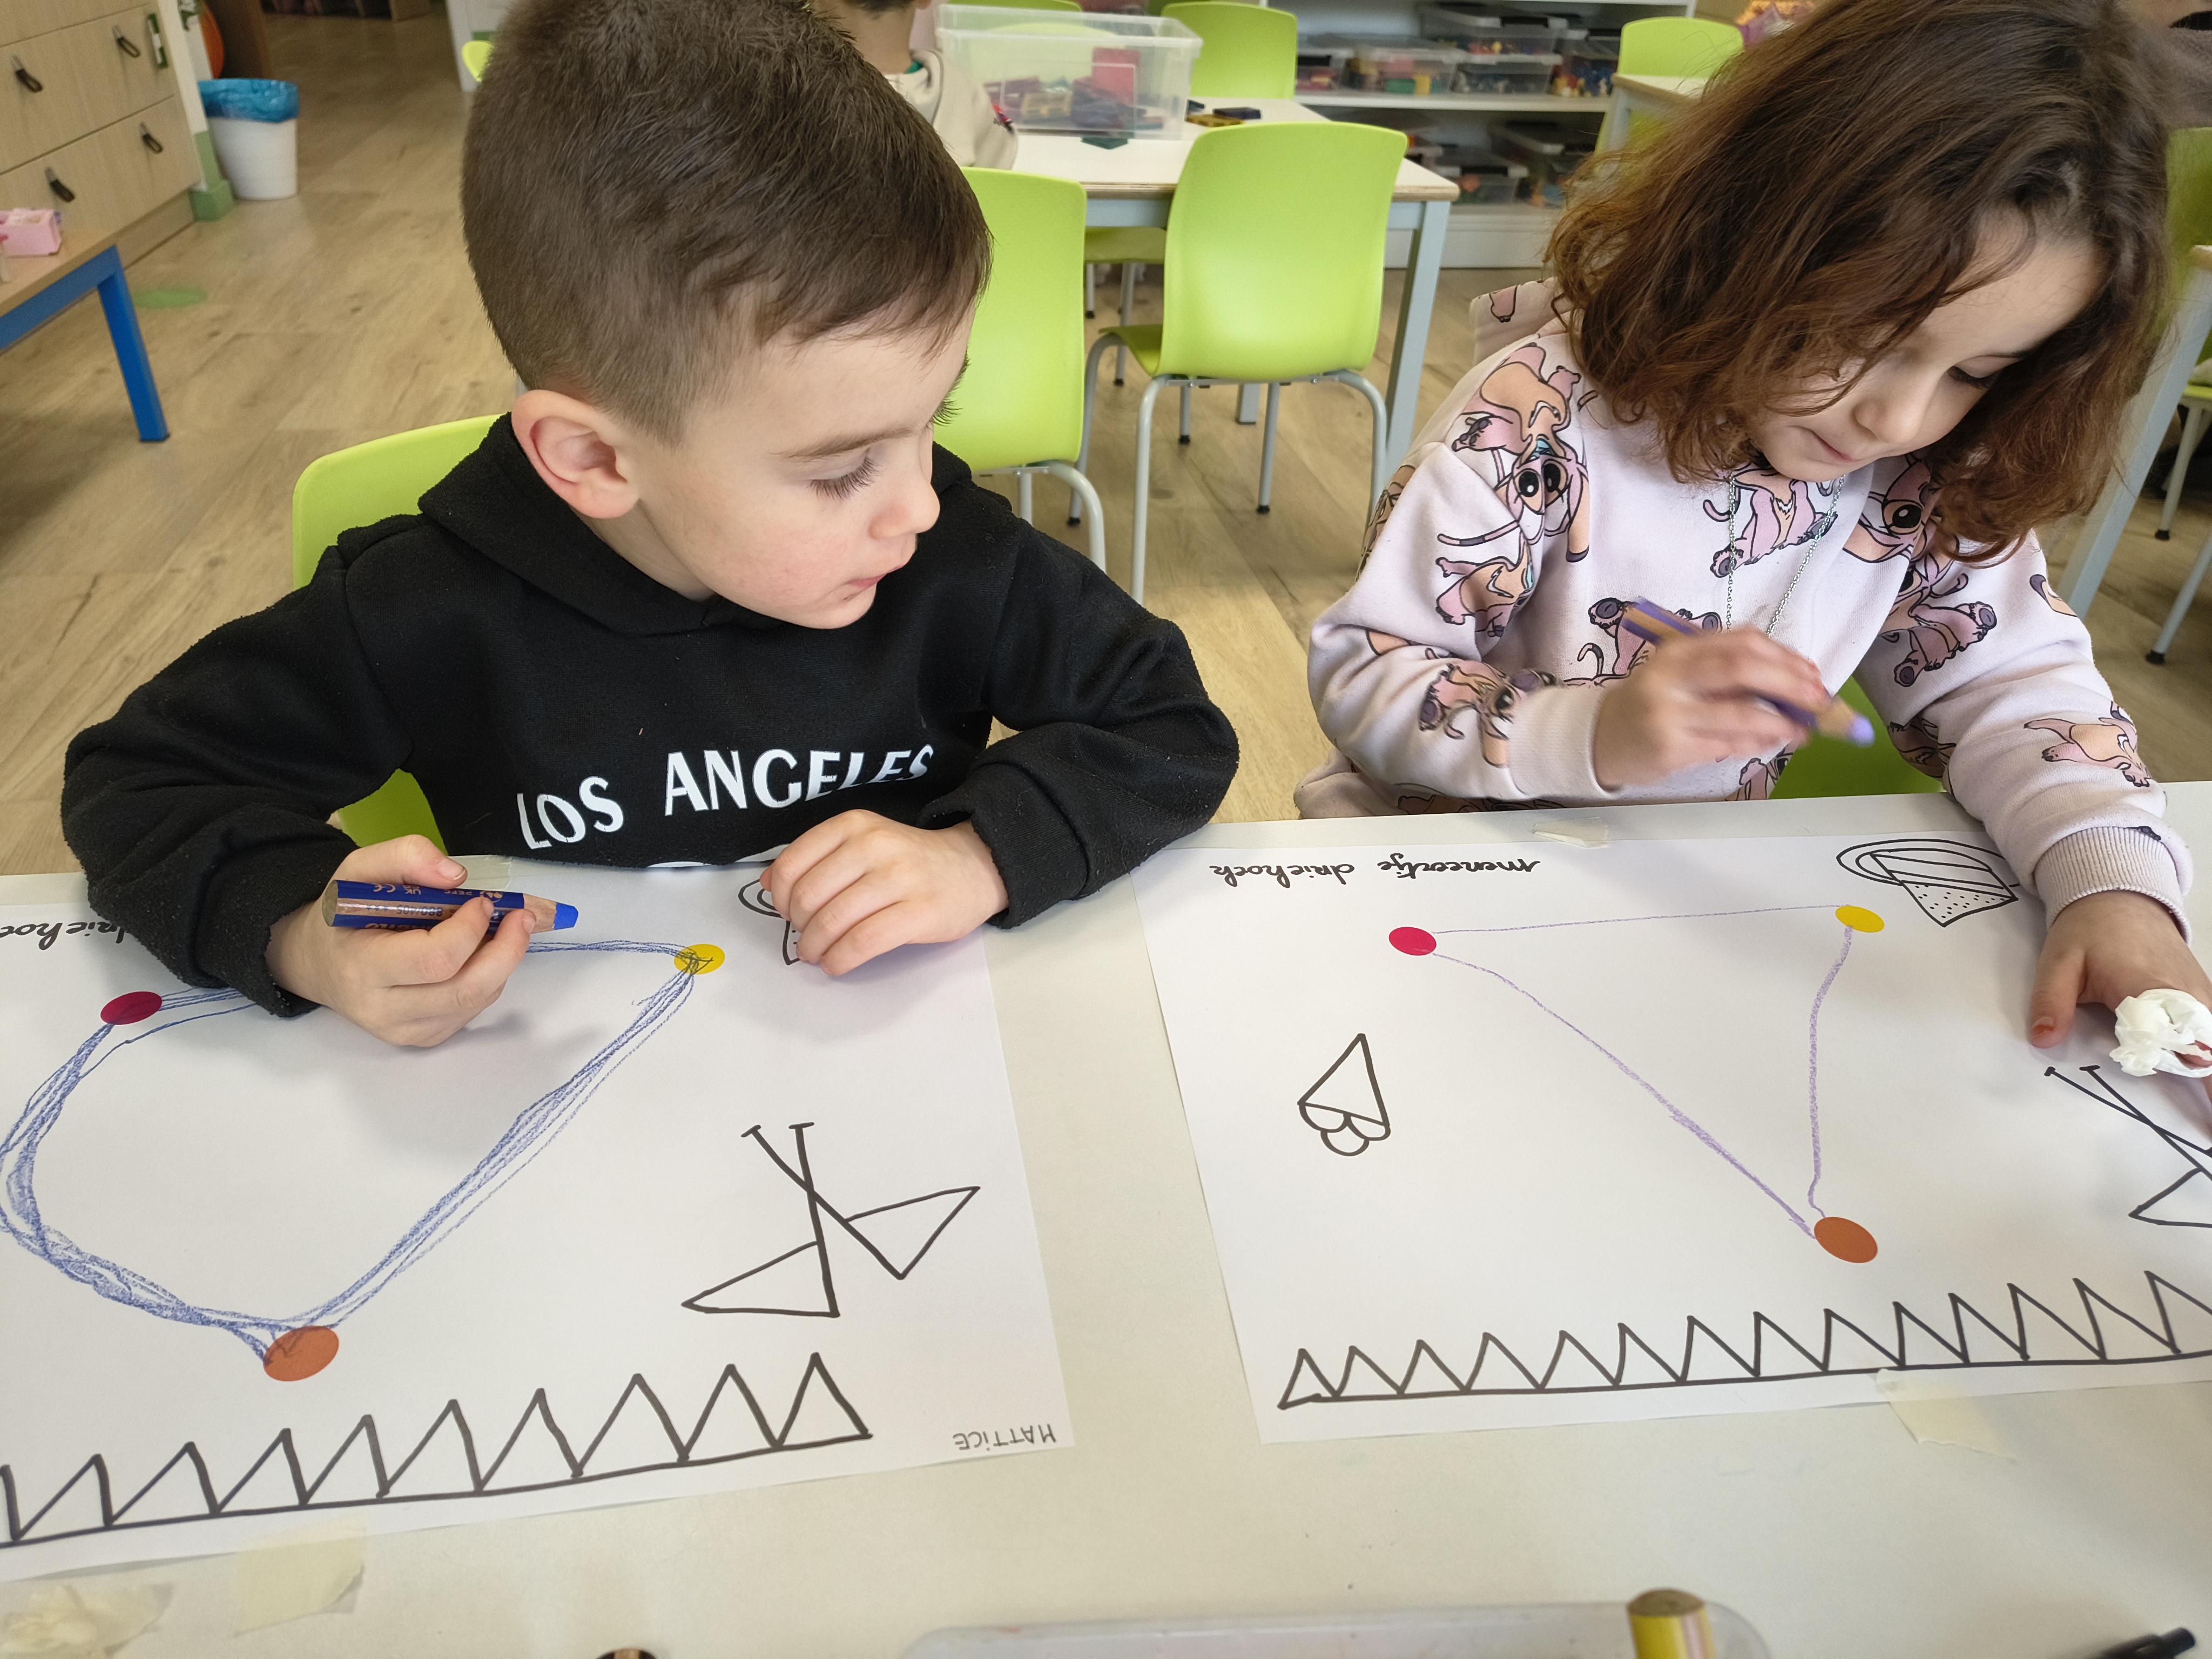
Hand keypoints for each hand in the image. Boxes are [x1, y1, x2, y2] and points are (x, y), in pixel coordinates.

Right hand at [265, 835, 534, 1046]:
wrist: (318, 964)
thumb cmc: (343, 916)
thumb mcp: (358, 870)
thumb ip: (404, 857)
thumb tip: (455, 874)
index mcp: (361, 967)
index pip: (432, 960)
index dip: (468, 930)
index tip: (480, 902)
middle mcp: (382, 1009)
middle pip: (464, 989)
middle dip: (505, 950)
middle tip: (521, 916)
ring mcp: (405, 1030)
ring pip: (475, 1001)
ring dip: (502, 963)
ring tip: (507, 929)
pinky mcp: (424, 1037)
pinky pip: (472, 1011)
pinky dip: (488, 979)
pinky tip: (481, 954)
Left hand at [764, 813, 1007, 976]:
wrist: (974, 866)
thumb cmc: (910, 860)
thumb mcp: (863, 841)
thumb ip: (818, 856)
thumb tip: (769, 884)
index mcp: (854, 825)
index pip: (793, 864)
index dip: (781, 898)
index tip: (788, 914)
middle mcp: (873, 845)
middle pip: (809, 897)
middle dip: (798, 927)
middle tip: (807, 939)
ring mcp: (898, 878)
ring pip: (832, 921)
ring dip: (813, 948)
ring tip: (817, 955)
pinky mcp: (918, 912)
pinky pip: (862, 942)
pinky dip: (840, 960)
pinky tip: (837, 964)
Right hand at [1591, 628, 1830, 789]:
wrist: (1599, 738)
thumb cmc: (1653, 703)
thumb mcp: (1683, 674)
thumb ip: (1729, 671)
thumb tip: (1798, 683)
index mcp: (1678, 650)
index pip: (1741, 642)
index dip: (1785, 656)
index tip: (1813, 673)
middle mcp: (1671, 676)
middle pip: (1742, 668)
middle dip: (1789, 684)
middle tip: (1819, 700)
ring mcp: (1668, 713)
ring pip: (1740, 714)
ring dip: (1782, 722)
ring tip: (1803, 729)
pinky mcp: (1670, 749)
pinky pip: (1727, 745)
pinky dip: (1757, 743)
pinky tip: (1771, 743)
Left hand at [2031, 890, 2211, 1095]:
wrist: (2120, 896)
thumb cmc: (2089, 930)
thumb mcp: (2058, 961)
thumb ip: (2051, 1001)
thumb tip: (2044, 1040)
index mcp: (2152, 988)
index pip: (2181, 1041)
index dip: (2199, 1075)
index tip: (2209, 1117)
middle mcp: (2189, 995)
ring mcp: (2204, 996)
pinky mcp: (2206, 997)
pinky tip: (2211, 1087)